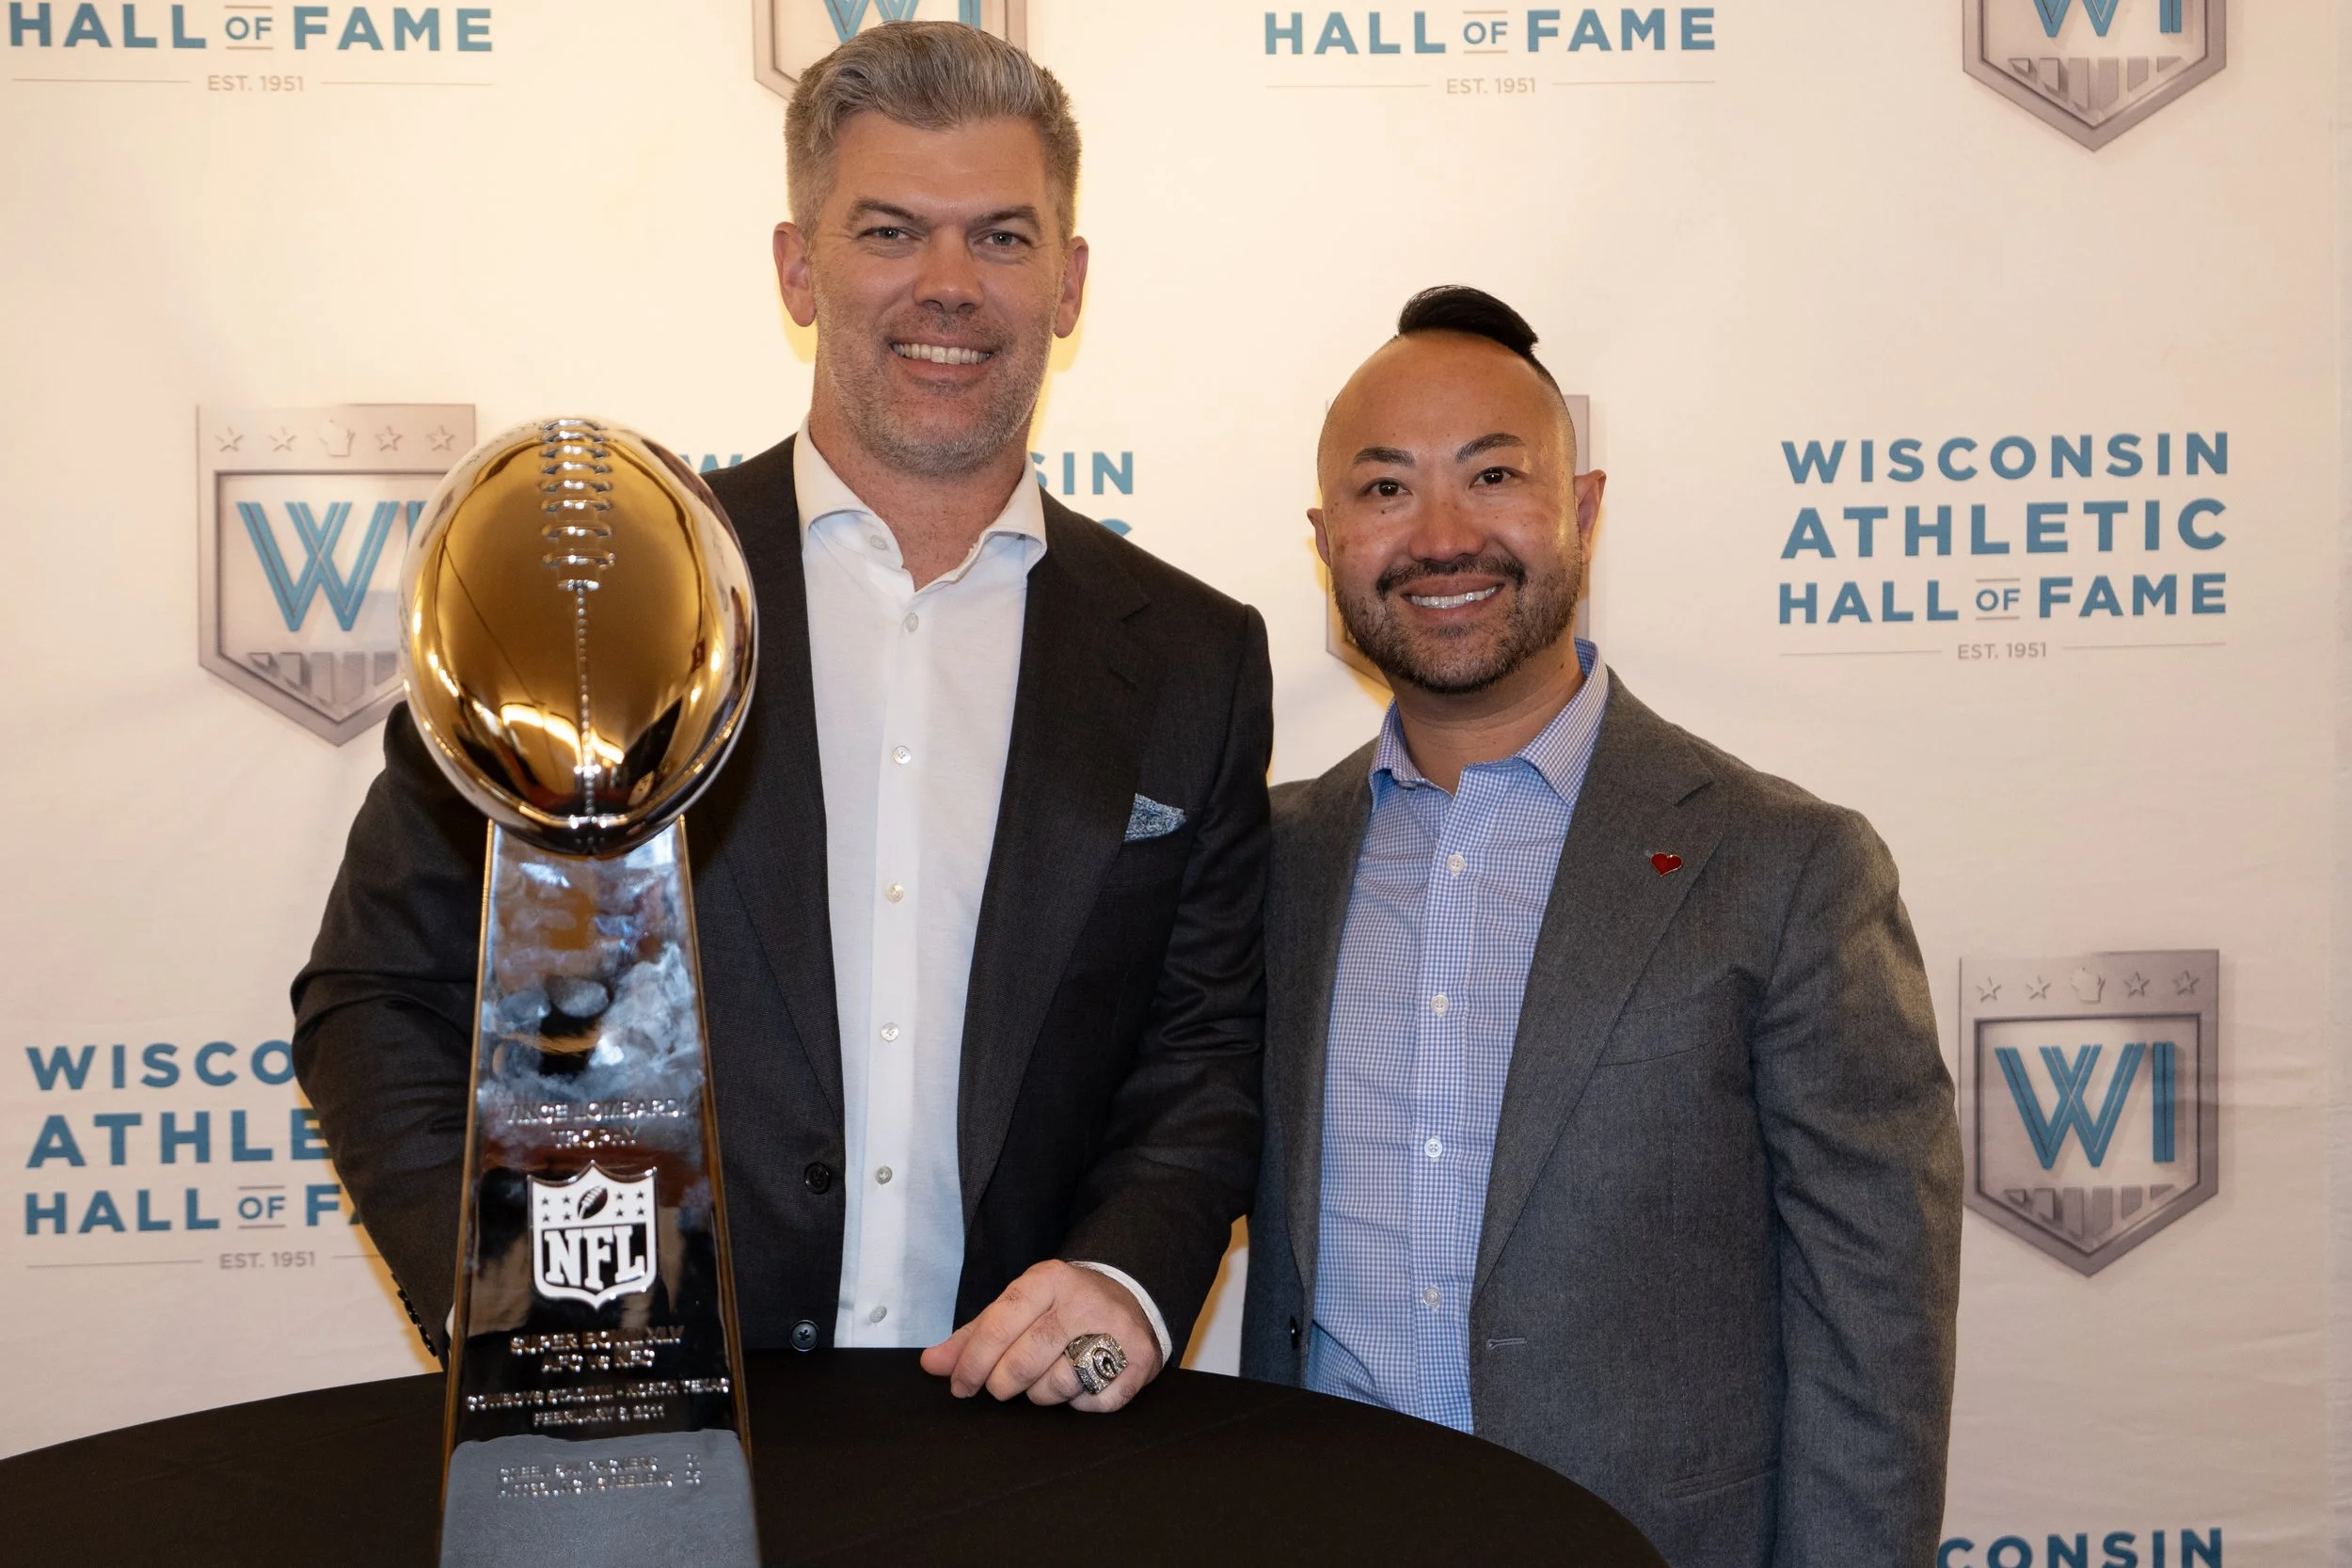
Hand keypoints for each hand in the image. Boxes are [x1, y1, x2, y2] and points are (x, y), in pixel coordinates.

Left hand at [919, 1260, 1163, 1412]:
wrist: (1133, 1295)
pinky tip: (1078, 1387)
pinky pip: (1095, 1403)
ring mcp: (1117, 1330)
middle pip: (1026, 1359)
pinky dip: (1080, 1404)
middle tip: (1000, 1388)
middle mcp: (1084, 1301)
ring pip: (1058, 1385)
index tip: (959, 1386)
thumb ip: (975, 1335)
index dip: (973, 1361)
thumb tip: (931, 1364)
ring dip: (1041, 1395)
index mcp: (1049, 1279)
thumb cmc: (1062, 1307)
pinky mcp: (1140, 1361)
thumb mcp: (1020, 1305)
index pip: (999, 1323)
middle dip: (1003, 1384)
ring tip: (1042, 1381)